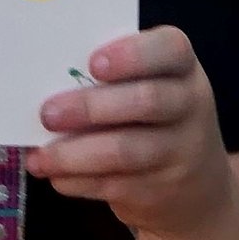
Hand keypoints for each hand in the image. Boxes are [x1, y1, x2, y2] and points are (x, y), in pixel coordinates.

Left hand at [29, 28, 231, 238]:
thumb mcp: (151, 87)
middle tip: (47, 113)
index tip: (93, 63)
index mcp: (182, 68)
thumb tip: (46, 85)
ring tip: (41, 157)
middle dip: (91, 107)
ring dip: (75, 154)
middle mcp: (189, 105)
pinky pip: (114, 184)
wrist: (197, 186)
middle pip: (146, 101)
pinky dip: (78, 180)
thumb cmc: (153, 118)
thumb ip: (112, 80)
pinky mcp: (161, 190)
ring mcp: (179, 151)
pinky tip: (54, 176)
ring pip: (125, 151)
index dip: (132, 55)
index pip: (170, 49)